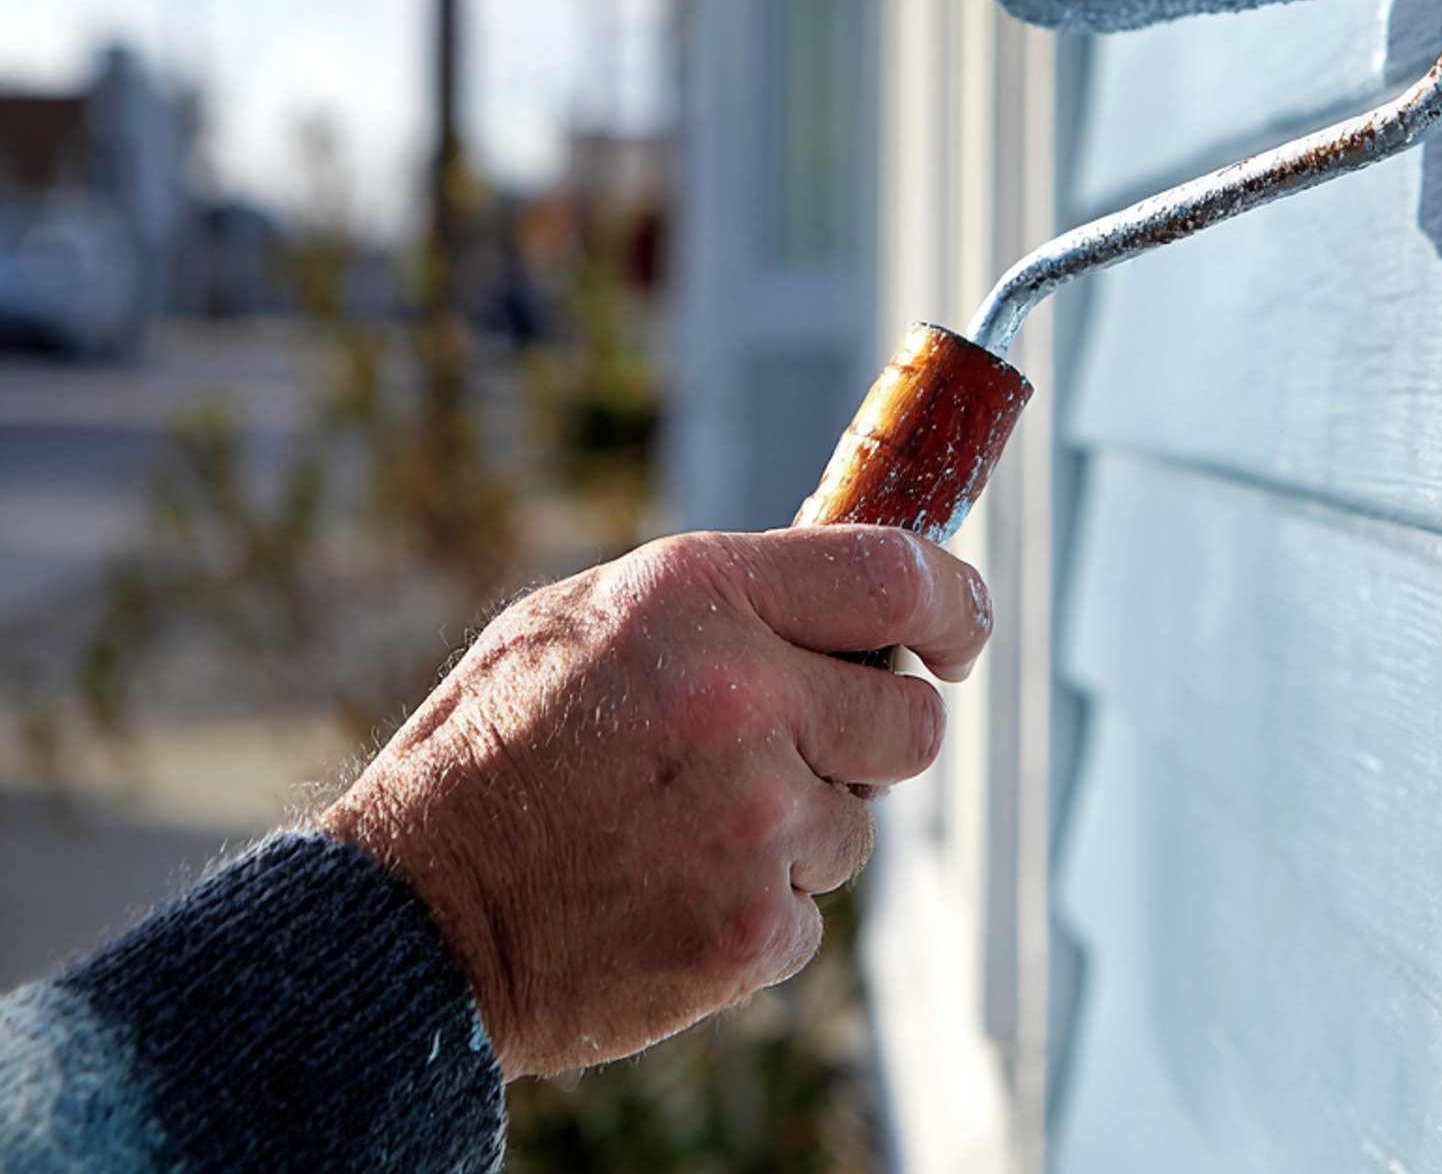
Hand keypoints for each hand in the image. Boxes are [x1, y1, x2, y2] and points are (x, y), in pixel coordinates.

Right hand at [323, 524, 991, 1077]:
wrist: (410, 917)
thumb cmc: (496, 748)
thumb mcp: (586, 616)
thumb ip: (721, 598)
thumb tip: (837, 596)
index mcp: (703, 597)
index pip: (897, 577)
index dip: (956, 602)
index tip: (963, 628)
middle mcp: (745, 698)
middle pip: (914, 719)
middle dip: (880, 731)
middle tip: (814, 743)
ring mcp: (754, 823)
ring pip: (858, 823)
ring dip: (799, 826)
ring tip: (688, 824)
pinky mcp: (748, 932)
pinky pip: (806, 911)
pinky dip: (755, 907)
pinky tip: (670, 888)